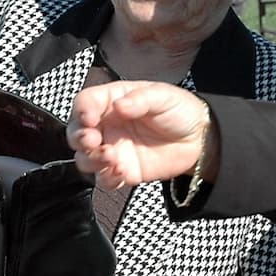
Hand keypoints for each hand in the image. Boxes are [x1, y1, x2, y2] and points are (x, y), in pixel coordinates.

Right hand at [67, 81, 215, 187]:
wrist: (200, 139)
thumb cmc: (179, 110)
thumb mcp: (163, 96)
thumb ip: (140, 99)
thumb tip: (119, 106)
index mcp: (112, 101)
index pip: (85, 103)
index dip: (82, 110)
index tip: (89, 118)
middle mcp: (107, 125)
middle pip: (76, 132)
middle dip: (79, 138)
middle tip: (93, 140)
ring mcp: (112, 149)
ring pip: (84, 158)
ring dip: (91, 159)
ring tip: (111, 157)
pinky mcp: (122, 171)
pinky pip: (104, 179)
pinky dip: (107, 178)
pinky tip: (120, 172)